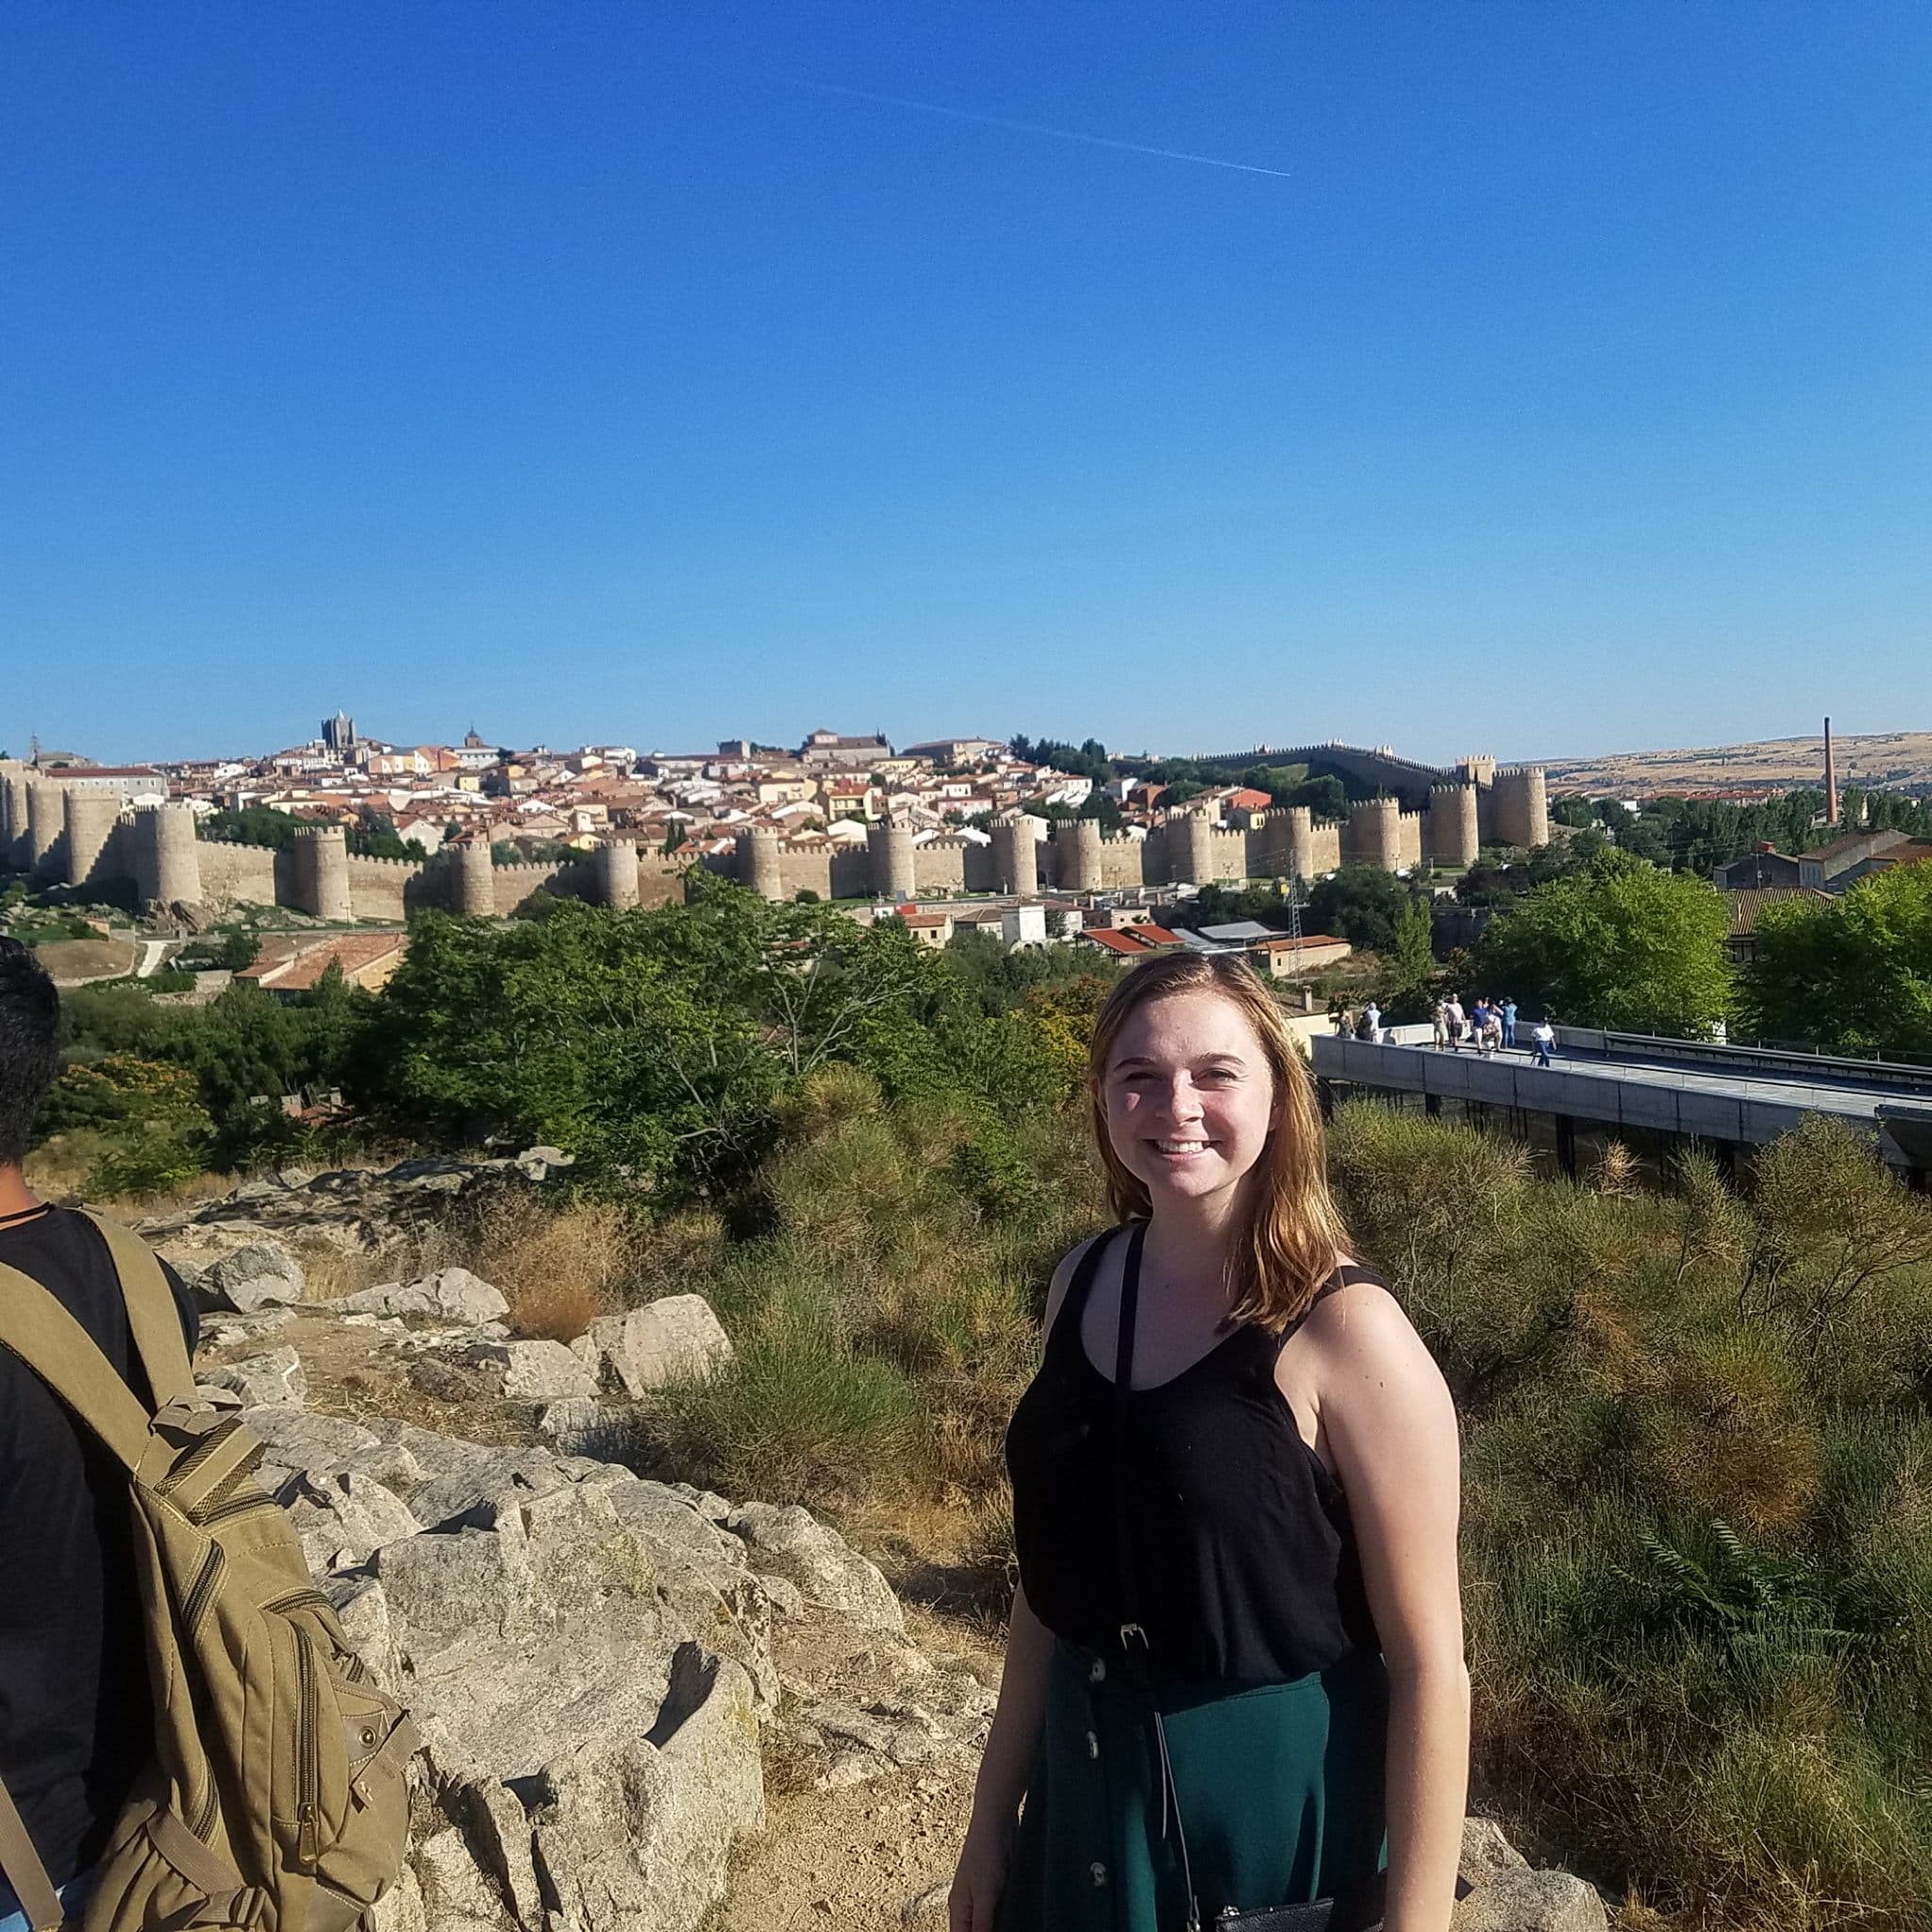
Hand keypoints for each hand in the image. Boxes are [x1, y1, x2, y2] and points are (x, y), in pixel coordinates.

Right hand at [949, 1812, 1013, 1931]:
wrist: (997, 1818)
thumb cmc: (987, 1852)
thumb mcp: (985, 1895)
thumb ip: (982, 1926)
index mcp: (959, 1910)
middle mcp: (968, 1906)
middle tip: (1011, 1929)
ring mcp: (982, 1897)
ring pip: (990, 1926)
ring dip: (1001, 1928)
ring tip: (1017, 1926)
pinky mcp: (997, 1888)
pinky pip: (1000, 1913)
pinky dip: (1008, 1920)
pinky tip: (1021, 1920)